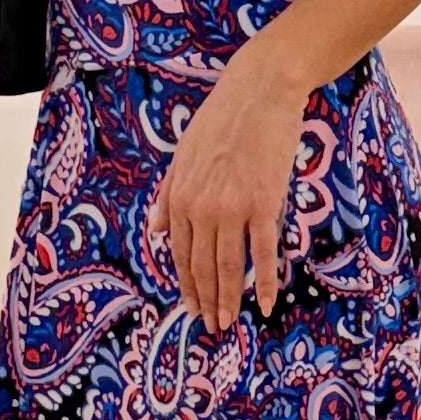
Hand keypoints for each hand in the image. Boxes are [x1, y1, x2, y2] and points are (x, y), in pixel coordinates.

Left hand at [147, 54, 304, 334]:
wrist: (259, 93)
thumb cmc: (221, 120)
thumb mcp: (182, 156)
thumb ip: (167, 195)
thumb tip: (154, 230)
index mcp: (180, 196)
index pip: (180, 252)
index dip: (187, 284)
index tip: (193, 307)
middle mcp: (202, 207)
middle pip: (202, 266)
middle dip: (206, 300)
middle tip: (212, 326)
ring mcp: (233, 207)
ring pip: (229, 265)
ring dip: (229, 299)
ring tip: (230, 322)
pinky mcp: (264, 203)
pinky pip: (263, 252)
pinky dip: (265, 282)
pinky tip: (266, 302)